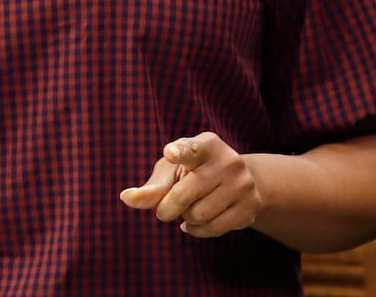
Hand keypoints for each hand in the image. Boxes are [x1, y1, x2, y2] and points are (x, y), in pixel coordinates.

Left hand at [120, 132, 261, 237]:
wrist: (240, 181)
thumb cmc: (194, 172)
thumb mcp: (172, 171)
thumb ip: (151, 186)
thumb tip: (126, 198)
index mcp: (206, 145)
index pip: (191, 148)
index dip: (179, 151)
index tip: (170, 152)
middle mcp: (228, 161)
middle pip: (183, 196)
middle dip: (166, 208)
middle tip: (164, 209)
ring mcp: (242, 185)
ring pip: (197, 215)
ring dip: (185, 218)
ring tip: (190, 208)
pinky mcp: (249, 208)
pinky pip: (212, 229)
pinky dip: (197, 230)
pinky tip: (198, 221)